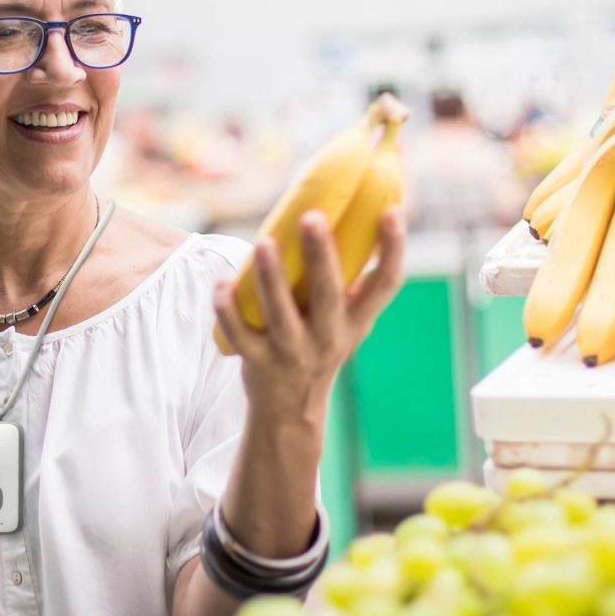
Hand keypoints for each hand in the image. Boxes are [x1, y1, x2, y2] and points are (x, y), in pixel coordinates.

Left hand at [214, 207, 405, 420]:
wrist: (292, 407)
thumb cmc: (320, 342)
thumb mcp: (346, 318)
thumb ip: (351, 276)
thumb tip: (360, 208)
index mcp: (356, 320)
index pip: (386, 284)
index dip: (393, 248)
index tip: (392, 209)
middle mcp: (329, 337)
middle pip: (329, 295)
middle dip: (322, 256)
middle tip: (312, 217)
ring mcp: (292, 353)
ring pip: (282, 315)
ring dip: (272, 279)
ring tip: (264, 242)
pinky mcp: (258, 363)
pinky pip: (240, 336)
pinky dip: (227, 311)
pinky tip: (222, 284)